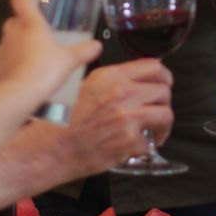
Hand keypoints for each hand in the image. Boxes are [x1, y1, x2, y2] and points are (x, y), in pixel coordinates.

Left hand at [0, 0, 101, 106]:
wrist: (17, 95)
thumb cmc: (44, 70)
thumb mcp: (69, 61)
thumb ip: (83, 51)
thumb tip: (97, 45)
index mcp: (30, 23)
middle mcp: (13, 31)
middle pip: (16, 19)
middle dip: (27, 23)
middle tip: (42, 33)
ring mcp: (2, 47)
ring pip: (11, 38)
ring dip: (20, 42)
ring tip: (36, 55)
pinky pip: (6, 56)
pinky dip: (14, 60)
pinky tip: (26, 72)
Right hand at [66, 58, 174, 173]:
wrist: (49, 148)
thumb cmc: (62, 121)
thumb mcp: (87, 86)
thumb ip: (113, 82)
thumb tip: (138, 82)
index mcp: (111, 76)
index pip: (154, 66)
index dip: (164, 77)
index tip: (163, 86)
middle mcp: (121, 92)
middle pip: (164, 91)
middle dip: (164, 105)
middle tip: (157, 115)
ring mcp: (127, 116)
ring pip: (166, 115)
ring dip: (163, 126)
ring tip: (153, 134)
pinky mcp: (128, 140)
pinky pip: (150, 142)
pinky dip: (145, 148)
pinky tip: (134, 149)